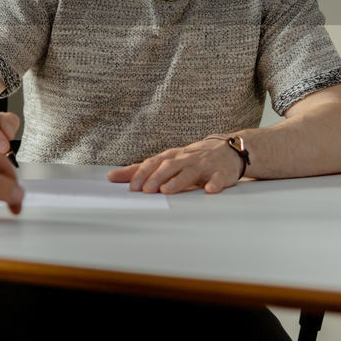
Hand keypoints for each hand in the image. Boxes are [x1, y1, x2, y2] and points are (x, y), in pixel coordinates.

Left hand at [107, 138, 244, 194]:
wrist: (227, 149)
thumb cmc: (191, 158)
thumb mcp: (167, 160)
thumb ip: (142, 170)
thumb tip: (112, 177)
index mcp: (172, 157)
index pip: (153, 163)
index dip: (142, 174)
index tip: (131, 186)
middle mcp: (186, 159)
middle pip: (169, 166)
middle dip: (156, 178)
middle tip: (146, 190)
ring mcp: (204, 165)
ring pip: (189, 172)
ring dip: (178, 181)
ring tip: (167, 190)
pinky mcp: (221, 173)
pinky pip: (218, 178)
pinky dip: (214, 184)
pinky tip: (209, 190)